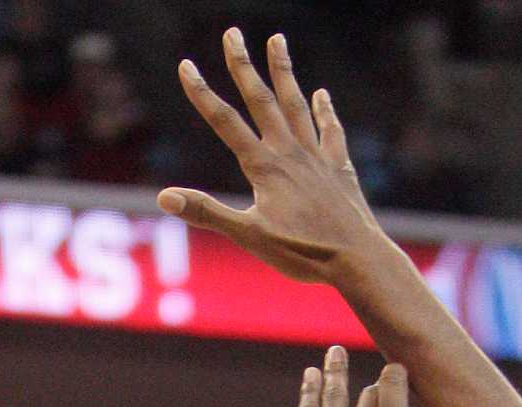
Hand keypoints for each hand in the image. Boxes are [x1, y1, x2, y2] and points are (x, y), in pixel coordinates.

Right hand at [161, 29, 382, 284]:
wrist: (357, 258)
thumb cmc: (302, 252)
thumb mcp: (248, 236)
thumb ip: (207, 212)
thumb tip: (163, 198)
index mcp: (265, 168)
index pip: (226, 123)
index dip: (203, 94)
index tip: (186, 65)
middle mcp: (290, 153)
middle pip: (262, 100)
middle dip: (244, 66)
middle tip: (232, 33)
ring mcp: (317, 158)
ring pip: (296, 105)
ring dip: (284, 72)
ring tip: (277, 40)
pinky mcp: (339, 169)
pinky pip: (330, 132)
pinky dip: (324, 112)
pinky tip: (321, 95)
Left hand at [280, 347, 432, 406]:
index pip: (395, 396)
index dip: (395, 378)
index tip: (395, 369)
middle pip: (367, 396)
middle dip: (372, 386)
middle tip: (374, 381)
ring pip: (334, 393)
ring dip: (335, 369)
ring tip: (334, 351)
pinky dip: (310, 390)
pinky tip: (311, 376)